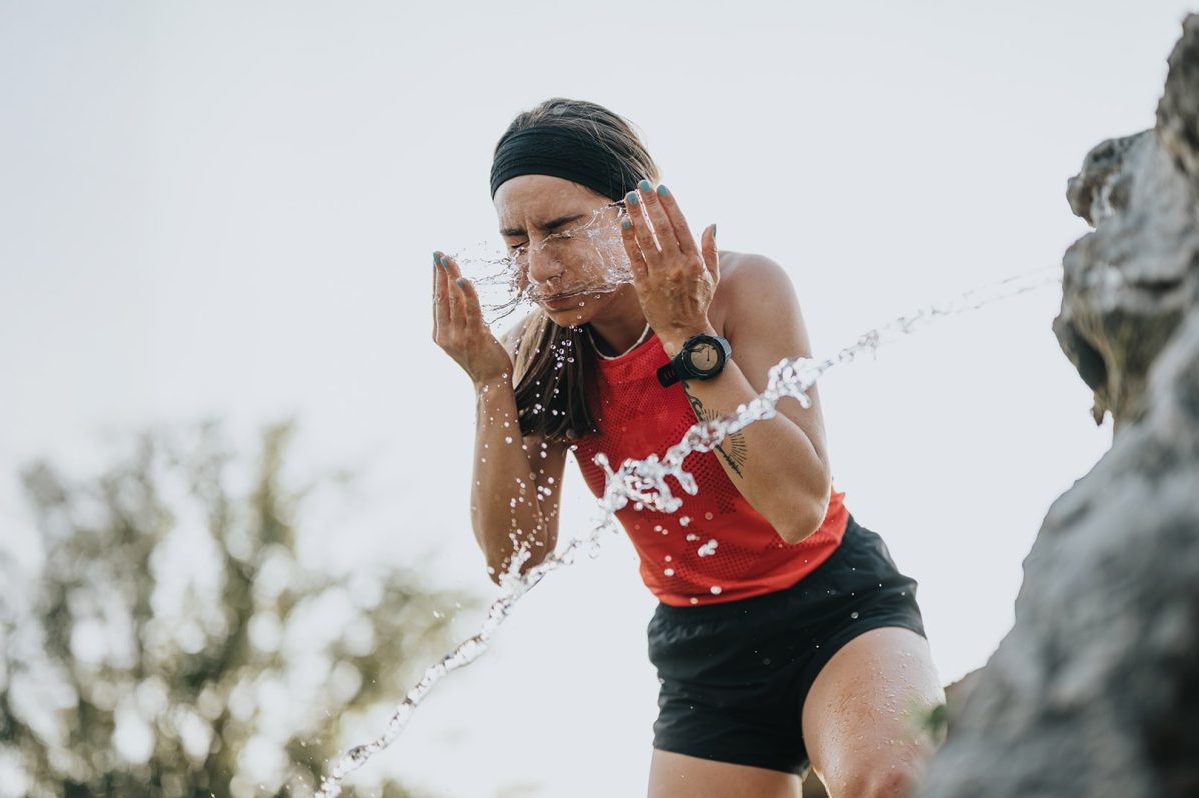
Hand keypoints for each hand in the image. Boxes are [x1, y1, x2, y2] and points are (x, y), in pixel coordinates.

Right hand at [432, 252, 513, 386]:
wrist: (492, 383)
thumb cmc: (482, 359)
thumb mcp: (465, 338)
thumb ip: (460, 320)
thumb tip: (462, 297)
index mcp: (440, 335)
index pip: (436, 301)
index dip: (435, 280)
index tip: (435, 261)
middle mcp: (445, 335)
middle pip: (440, 297)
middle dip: (439, 273)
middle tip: (437, 253)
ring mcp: (459, 336)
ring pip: (453, 300)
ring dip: (450, 276)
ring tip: (448, 258)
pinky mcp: (475, 336)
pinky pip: (470, 310)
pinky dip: (466, 293)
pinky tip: (462, 278)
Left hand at [619, 180, 718, 354]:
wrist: (684, 332)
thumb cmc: (698, 302)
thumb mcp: (712, 276)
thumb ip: (710, 249)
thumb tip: (711, 223)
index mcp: (694, 260)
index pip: (681, 225)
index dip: (670, 205)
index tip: (661, 188)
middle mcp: (677, 265)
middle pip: (661, 227)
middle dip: (651, 203)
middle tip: (642, 185)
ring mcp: (659, 275)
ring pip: (646, 239)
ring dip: (637, 216)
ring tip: (630, 197)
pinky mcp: (644, 285)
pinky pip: (634, 258)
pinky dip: (629, 239)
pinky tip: (624, 223)